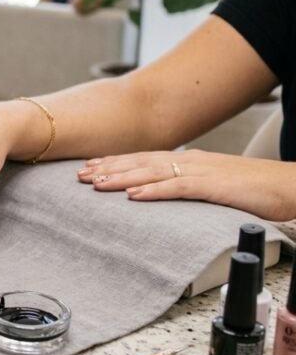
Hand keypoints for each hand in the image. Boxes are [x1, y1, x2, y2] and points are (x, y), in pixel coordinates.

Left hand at [78, 149, 295, 220]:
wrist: (290, 186)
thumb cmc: (255, 188)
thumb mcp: (214, 184)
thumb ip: (188, 185)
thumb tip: (164, 190)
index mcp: (189, 160)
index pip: (144, 159)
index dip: (115, 163)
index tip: (89, 168)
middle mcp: (191, 161)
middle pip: (141, 162)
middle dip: (108, 168)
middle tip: (79, 175)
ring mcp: (202, 172)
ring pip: (153, 171)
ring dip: (121, 177)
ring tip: (96, 184)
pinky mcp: (215, 186)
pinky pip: (179, 187)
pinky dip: (154, 190)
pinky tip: (134, 195)